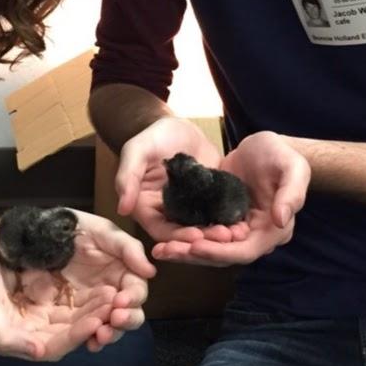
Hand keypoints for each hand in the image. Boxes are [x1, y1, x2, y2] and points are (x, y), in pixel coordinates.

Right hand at [0, 224, 111, 360]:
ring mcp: (41, 306)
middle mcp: (35, 327)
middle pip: (71, 331)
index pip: (56, 346)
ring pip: (76, 312)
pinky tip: (103, 278)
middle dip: (95, 319)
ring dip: (96, 305)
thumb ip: (7, 337)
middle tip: (117, 304)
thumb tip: (38, 352)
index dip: (78, 334)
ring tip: (114, 292)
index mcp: (20, 338)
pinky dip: (88, 289)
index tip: (97, 320)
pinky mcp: (46, 287)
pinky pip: (72, 293)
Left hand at [65, 210, 154, 351]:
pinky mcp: (77, 315)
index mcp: (124, 272)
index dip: (133, 297)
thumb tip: (151, 271)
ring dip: (111, 334)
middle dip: (126, 320)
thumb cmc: (77, 228)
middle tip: (115, 320)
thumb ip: (128, 248)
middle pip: (129, 313)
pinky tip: (90, 342)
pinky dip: (91, 339)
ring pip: (111, 326)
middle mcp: (114, 291)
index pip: (136, 290)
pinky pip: (89, 331)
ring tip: (101, 336)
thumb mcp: (104, 231)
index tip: (122, 301)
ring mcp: (95, 305)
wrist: (45, 232)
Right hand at [116, 117, 226, 246]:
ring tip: (237, 232)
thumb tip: (122, 209)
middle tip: (224, 237)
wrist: (181, 125)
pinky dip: (229, 221)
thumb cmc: (154, 136)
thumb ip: (127, 176)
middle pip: (184, 235)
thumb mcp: (137, 150)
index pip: (161, 231)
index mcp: (147, 207)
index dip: (177, 238)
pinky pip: (218, 216)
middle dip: (204, 240)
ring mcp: (190, 209)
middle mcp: (167, 214)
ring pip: (203, 229)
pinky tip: (243, 221)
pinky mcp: (209, 202)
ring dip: (218, 234)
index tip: (196, 237)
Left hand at [153, 132, 310, 266]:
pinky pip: (202, 231)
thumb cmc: (282, 154)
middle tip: (166, 251)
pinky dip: (184, 236)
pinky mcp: (220, 217)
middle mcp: (253, 236)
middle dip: (194, 255)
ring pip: (209, 246)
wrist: (266, 145)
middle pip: (222, 254)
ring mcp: (235, 228)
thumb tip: (281, 219)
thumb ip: (291, 193)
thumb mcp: (292, 167)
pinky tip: (163, 236)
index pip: (245, 250)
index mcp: (272, 231)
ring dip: (185, 251)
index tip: (195, 246)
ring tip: (160, 250)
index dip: (220, 251)